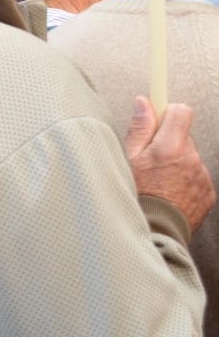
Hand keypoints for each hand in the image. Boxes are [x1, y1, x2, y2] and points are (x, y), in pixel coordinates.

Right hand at [125, 96, 215, 231]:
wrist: (155, 233)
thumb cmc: (137, 197)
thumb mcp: (128, 159)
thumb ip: (139, 128)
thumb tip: (144, 103)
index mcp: (169, 148)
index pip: (181, 111)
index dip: (168, 111)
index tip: (160, 109)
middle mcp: (191, 160)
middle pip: (183, 135)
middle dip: (168, 141)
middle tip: (150, 158)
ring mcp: (202, 177)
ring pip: (190, 157)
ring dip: (177, 162)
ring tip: (159, 179)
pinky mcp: (208, 192)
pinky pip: (197, 176)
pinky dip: (185, 180)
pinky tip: (169, 191)